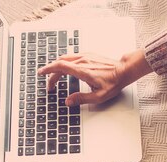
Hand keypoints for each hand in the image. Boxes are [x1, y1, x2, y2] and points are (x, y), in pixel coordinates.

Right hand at [37, 49, 151, 106]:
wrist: (124, 70)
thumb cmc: (114, 83)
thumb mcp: (98, 96)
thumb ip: (81, 99)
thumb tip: (68, 101)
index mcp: (82, 70)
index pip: (59, 66)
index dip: (48, 70)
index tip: (41, 73)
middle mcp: (82, 61)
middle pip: (60, 63)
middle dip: (52, 73)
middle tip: (49, 85)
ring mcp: (86, 56)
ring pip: (66, 59)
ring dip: (58, 67)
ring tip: (56, 78)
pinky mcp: (89, 55)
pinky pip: (73, 57)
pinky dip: (65, 63)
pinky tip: (67, 70)